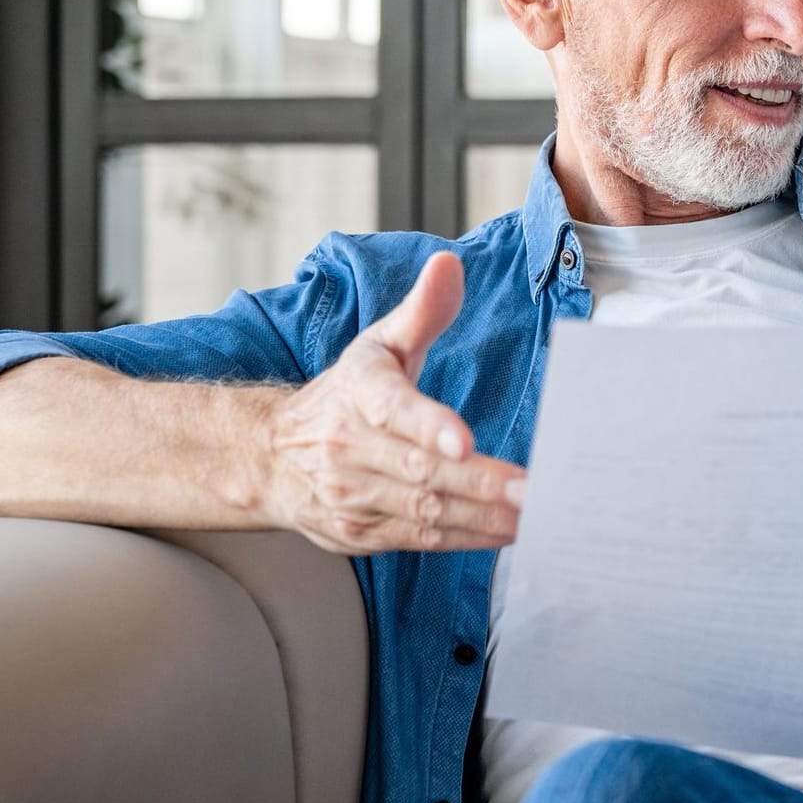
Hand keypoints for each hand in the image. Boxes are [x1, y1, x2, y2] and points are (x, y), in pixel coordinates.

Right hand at [261, 251, 525, 553]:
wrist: (270, 456)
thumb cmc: (344, 394)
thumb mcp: (379, 344)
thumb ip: (422, 311)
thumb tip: (450, 264)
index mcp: (359, 392)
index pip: (393, 408)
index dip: (429, 425)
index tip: (465, 440)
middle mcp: (349, 447)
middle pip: (421, 469)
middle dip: (480, 483)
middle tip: (533, 490)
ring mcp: (351, 495)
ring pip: (423, 509)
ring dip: (480, 517)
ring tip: (532, 515)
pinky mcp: (358, 533)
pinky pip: (417, 539)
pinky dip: (463, 539)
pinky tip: (504, 532)